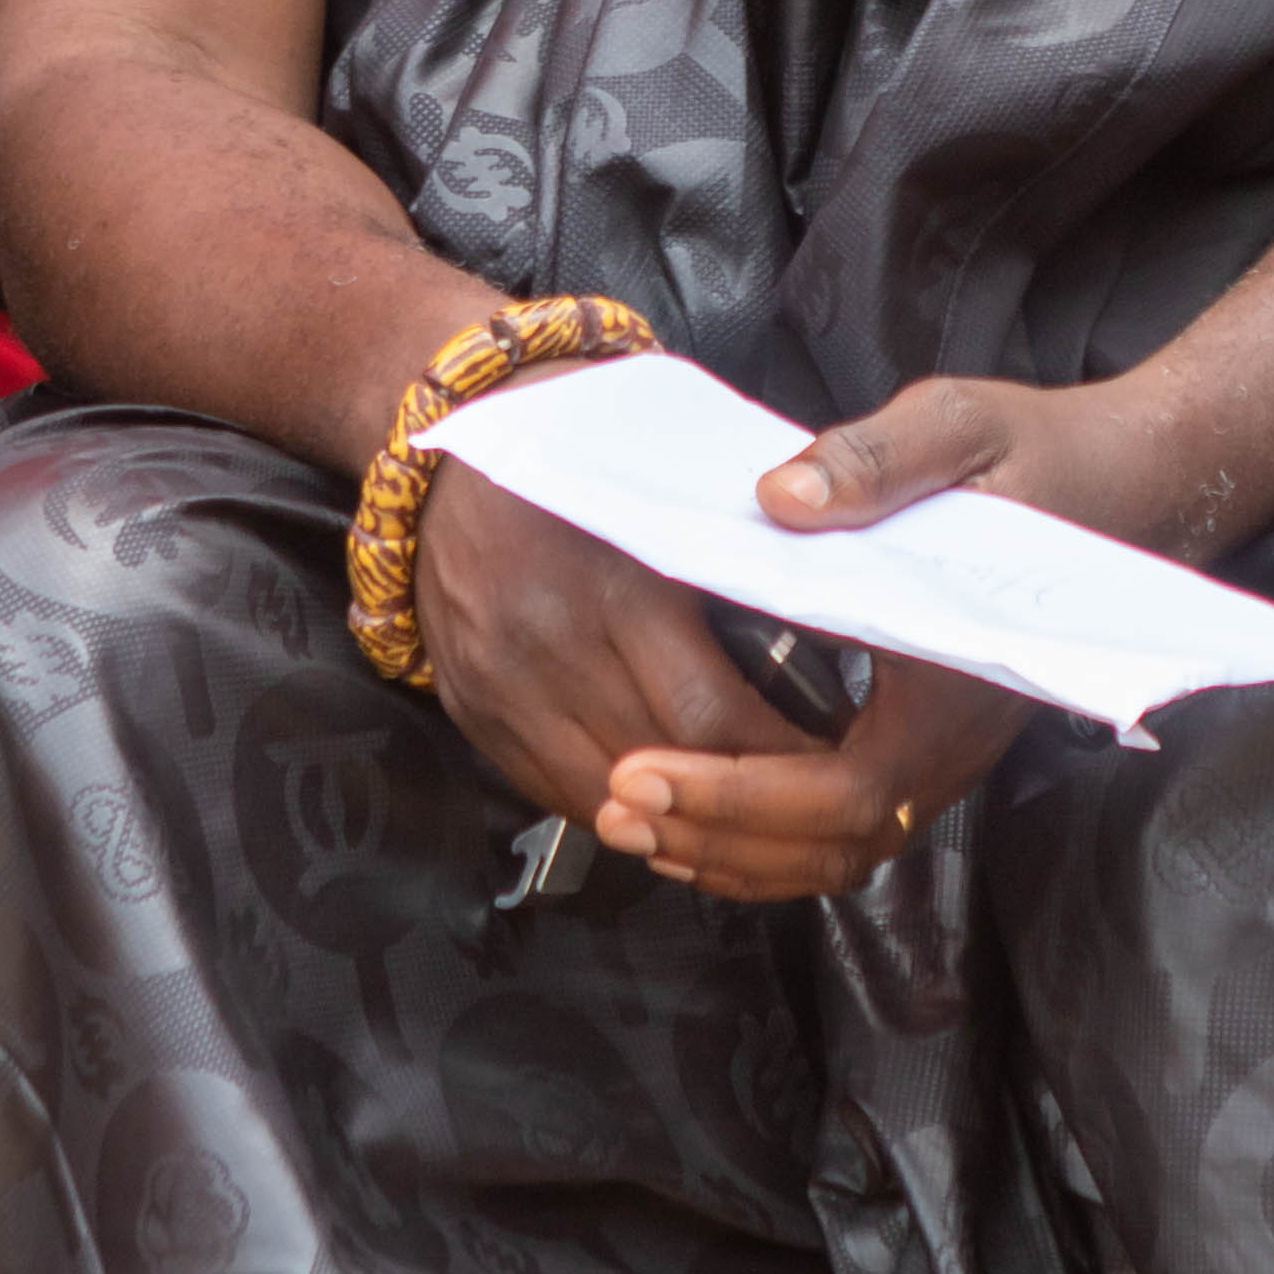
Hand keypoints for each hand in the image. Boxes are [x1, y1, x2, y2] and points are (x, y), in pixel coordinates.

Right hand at [413, 462, 811, 826]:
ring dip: (675, 823)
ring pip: (605, 800)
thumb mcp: (666, 484)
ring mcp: (502, 687)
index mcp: (617, 585)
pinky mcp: (469, 710)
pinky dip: (613, 811)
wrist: (439, 450)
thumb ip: (738, 551)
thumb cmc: (575, 450)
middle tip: (805, 808)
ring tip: (740, 821)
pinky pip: (550, 793)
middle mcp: (553, 646)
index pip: (711, 716)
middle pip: (664, 767)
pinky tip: (659, 808)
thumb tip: (835, 614)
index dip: (781, 761)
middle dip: (743, 804)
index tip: (834, 766)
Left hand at [593, 372, 1172, 903]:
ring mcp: (944, 751)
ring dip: (735, 849)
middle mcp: (953, 742)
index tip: (642, 772)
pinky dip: (770, 834)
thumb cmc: (1040, 455)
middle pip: (826, 845)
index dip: (733, 799)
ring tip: (636, 821)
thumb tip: (776, 497)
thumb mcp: (955, 427)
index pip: (835, 792)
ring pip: (836, 851)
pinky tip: (701, 808)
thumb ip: (869, 463)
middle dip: (714, 837)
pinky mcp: (929, 739)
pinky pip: (846, 821)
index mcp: (953, 682)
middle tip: (616, 804)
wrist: (1130, 484)